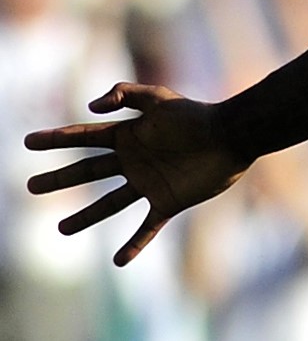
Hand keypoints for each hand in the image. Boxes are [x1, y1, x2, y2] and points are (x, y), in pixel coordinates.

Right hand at [25, 83, 250, 265]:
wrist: (231, 136)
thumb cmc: (198, 116)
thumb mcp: (160, 98)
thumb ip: (126, 94)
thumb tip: (92, 107)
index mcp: (129, 135)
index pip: (85, 138)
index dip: (57, 139)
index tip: (29, 142)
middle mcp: (134, 161)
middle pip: (89, 172)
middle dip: (60, 179)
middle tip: (30, 187)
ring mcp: (149, 183)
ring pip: (110, 204)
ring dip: (85, 217)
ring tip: (61, 229)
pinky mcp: (168, 202)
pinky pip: (147, 227)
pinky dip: (134, 245)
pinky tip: (119, 261)